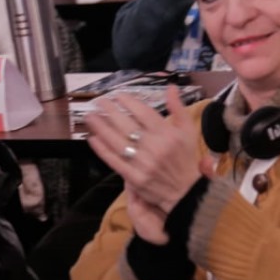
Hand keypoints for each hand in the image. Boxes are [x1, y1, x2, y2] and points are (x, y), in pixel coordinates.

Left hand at [86, 87, 205, 242]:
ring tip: (90, 116)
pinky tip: (92, 138)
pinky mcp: (134, 178)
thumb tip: (170, 87)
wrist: (186, 191)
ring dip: (100, 127)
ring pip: (116, 142)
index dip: (128, 102)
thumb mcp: (188, 131)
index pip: (143, 112)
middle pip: (126, 125)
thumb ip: (178, 108)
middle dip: (109, 111)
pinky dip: (102, 149)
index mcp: (167, 134)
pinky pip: (114, 161)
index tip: (117, 95)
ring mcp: (142, 164)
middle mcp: (154, 147)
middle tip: (99, 101)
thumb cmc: (185, 158)